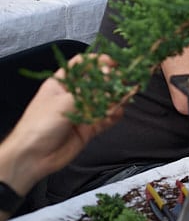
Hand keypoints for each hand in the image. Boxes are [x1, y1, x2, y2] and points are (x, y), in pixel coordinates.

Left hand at [0, 55, 121, 196]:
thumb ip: (89, 90)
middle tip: (122, 82)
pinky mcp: (89, 127)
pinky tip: (116, 113)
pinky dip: (114, 115)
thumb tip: (109, 76)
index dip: (98, 61)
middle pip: (97, 82)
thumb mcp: (62, 102)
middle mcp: (73, 96)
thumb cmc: (37, 127)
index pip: (82, 66)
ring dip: (116, 98)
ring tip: (123, 98)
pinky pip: (106, 118)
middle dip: (111, 81)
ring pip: (105, 100)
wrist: (32, 158)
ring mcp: (82, 112)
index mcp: (61, 84)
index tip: (113, 62)